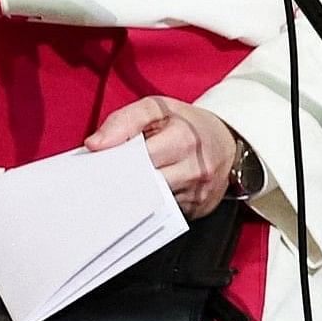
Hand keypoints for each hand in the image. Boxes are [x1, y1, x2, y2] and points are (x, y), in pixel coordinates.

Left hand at [83, 95, 244, 218]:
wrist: (227, 141)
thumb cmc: (186, 124)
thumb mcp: (157, 108)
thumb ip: (123, 121)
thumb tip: (94, 145)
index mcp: (184, 139)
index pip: (137, 158)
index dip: (114, 161)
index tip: (95, 165)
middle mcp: (195, 169)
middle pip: (143, 183)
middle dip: (119, 181)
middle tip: (99, 181)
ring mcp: (198, 192)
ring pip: (151, 202)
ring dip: (132, 196)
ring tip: (116, 188)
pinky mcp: (198, 209)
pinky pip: (164, 213)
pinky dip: (148, 206)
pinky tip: (139, 196)